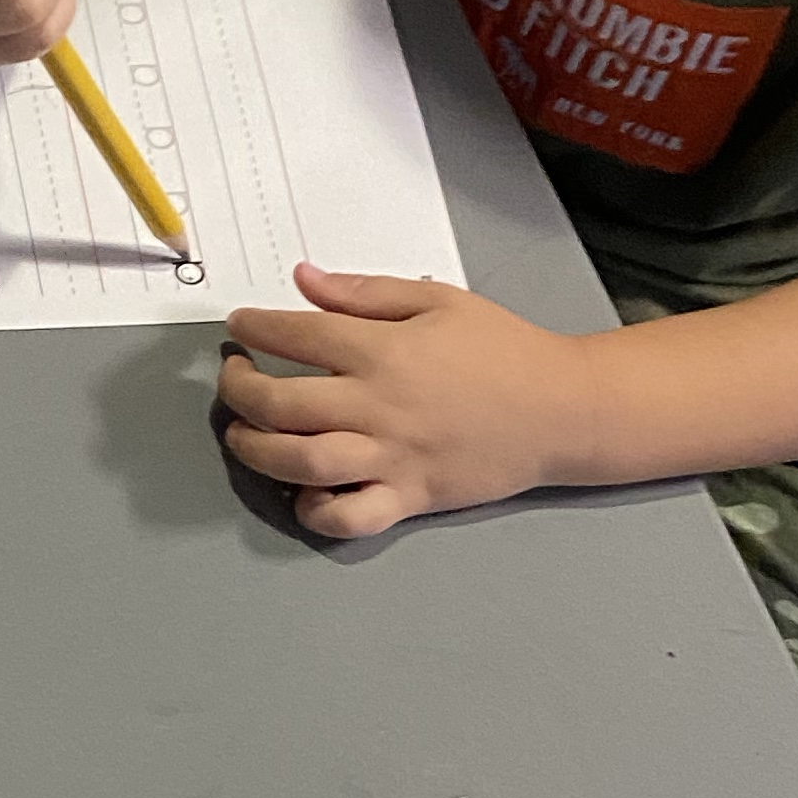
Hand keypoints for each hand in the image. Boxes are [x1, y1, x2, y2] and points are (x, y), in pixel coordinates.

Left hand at [216, 267, 601, 538]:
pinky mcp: (409, 497)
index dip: (254, 329)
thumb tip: (303, 279)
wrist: (563, 409)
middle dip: (238, 390)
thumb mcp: (438, 301)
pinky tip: (303, 491)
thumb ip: (364, 292)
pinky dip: (314, 510)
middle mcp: (379, 406)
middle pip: (280, 404)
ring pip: (299, 462)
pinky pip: (347, 518)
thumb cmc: (504, 350)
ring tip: (244, 434)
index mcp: (385, 351)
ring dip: (255, 449)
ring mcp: (392, 457)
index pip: (295, 336)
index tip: (239, 327)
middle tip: (233, 377)